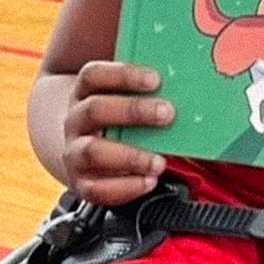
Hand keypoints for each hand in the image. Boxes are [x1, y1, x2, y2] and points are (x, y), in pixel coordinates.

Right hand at [62, 62, 173, 205]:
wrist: (92, 158)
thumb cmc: (122, 123)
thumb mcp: (128, 102)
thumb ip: (150, 93)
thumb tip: (188, 85)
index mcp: (84, 94)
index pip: (93, 75)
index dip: (122, 75)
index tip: (155, 79)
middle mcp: (75, 121)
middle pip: (94, 109)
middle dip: (132, 110)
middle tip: (167, 113)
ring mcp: (74, 153)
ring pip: (92, 152)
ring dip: (130, 156)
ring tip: (160, 162)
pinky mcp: (81, 184)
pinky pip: (97, 189)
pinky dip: (126, 187)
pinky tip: (149, 181)